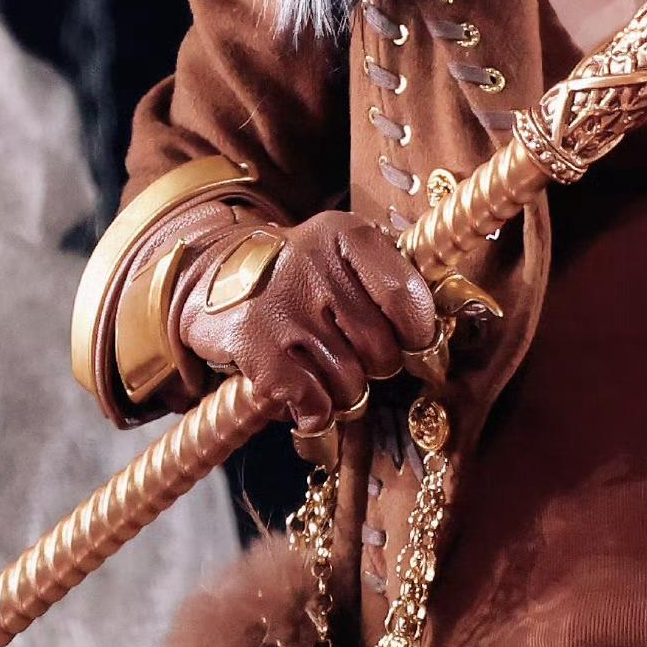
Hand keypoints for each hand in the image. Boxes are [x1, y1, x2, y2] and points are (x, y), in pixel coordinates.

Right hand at [176, 210, 436, 433]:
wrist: (209, 277)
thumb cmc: (297, 278)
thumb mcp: (343, 258)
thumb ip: (390, 287)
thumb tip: (436, 346)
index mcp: (347, 236)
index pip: (407, 298)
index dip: (420, 337)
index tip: (417, 351)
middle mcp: (314, 262)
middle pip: (381, 350)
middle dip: (374, 367)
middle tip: (352, 357)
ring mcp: (282, 303)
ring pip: (349, 382)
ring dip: (342, 392)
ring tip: (321, 370)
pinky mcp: (254, 343)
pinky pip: (312, 400)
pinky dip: (313, 410)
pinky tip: (301, 396)